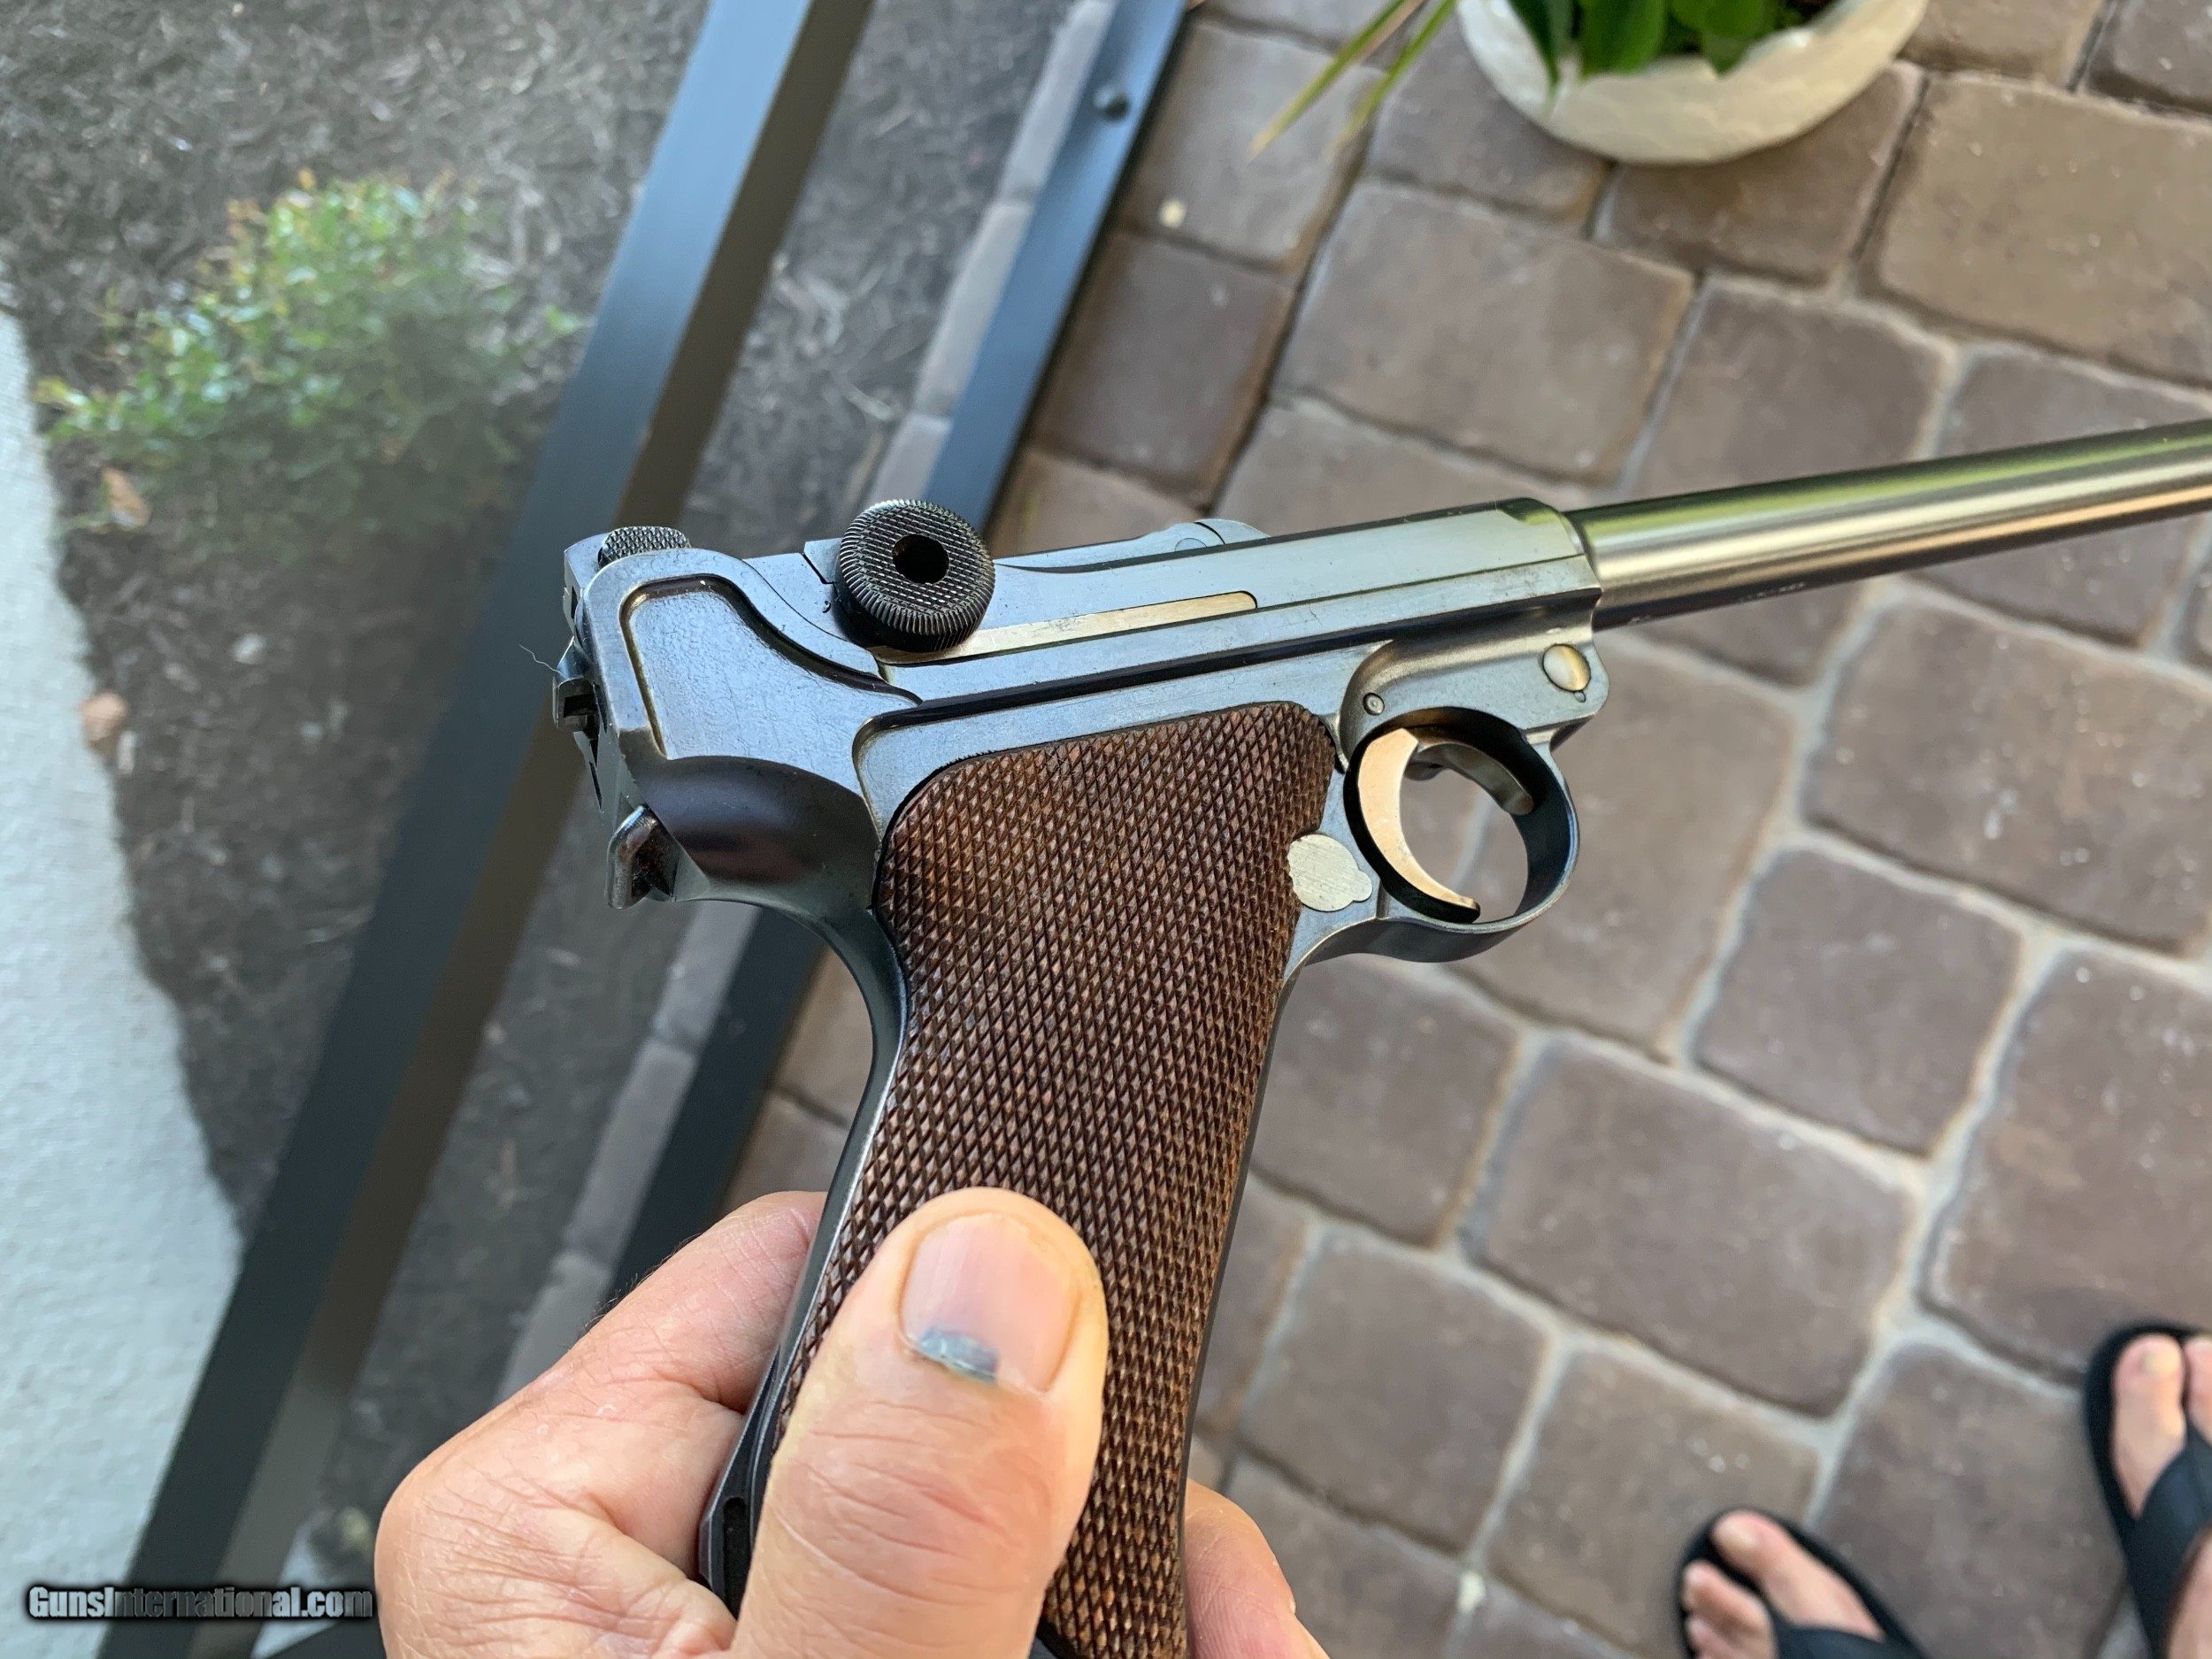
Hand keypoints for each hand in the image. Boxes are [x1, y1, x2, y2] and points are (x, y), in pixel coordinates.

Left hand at [377, 1186, 1328, 1658]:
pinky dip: (1132, 1657)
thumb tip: (985, 1273)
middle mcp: (643, 1557)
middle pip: (951, 1398)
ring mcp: (759, 1630)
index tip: (1114, 1435)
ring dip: (1144, 1617)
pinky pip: (1039, 1619)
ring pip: (1020, 1518)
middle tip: (1191, 1639)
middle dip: (1109, 1525)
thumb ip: (889, 1525)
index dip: (994, 1325)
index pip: (815, 1264)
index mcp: (558, 1516)